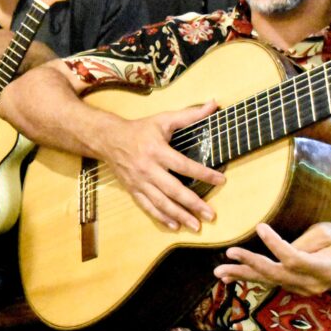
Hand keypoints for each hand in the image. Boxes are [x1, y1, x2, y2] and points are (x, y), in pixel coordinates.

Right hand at [101, 101, 224, 230]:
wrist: (108, 139)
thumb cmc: (140, 129)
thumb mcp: (163, 119)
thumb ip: (190, 115)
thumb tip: (213, 104)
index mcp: (156, 151)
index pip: (184, 165)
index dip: (203, 173)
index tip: (221, 180)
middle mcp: (147, 168)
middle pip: (173, 190)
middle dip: (193, 204)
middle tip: (211, 215)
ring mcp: (139, 181)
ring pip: (161, 203)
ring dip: (179, 216)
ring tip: (196, 226)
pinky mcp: (133, 189)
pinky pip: (147, 207)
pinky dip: (161, 218)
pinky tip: (174, 226)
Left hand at [214, 222, 330, 295]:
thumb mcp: (327, 233)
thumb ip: (303, 242)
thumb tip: (277, 247)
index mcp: (326, 268)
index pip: (294, 259)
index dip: (275, 244)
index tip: (260, 227)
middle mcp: (312, 283)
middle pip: (277, 274)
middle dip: (251, 264)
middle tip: (228, 255)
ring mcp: (303, 289)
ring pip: (269, 281)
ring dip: (243, 275)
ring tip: (220, 271)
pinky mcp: (295, 287)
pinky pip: (270, 282)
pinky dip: (250, 277)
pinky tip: (229, 277)